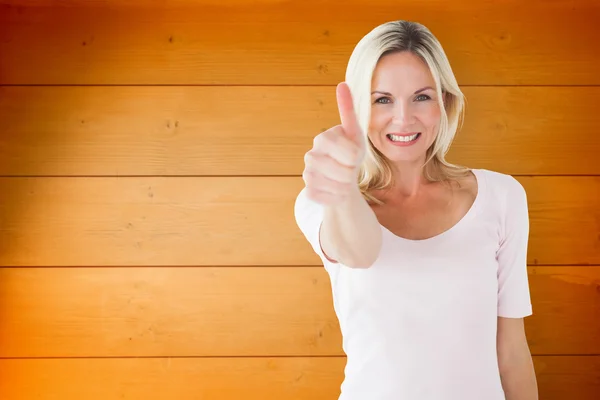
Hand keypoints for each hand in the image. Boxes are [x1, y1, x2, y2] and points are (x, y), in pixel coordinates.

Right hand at [302, 82, 365, 204]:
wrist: (344, 178)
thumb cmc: (350, 153)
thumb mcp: (355, 133)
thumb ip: (348, 110)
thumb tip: (342, 83)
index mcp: (323, 138)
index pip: (346, 150)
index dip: (355, 155)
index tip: (356, 155)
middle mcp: (311, 155)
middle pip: (340, 170)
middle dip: (351, 172)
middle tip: (350, 168)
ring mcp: (307, 174)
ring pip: (333, 185)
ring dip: (345, 185)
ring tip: (345, 179)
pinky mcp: (309, 191)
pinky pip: (327, 197)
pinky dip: (337, 196)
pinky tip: (337, 190)